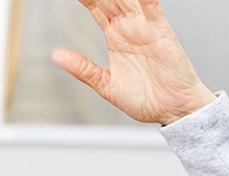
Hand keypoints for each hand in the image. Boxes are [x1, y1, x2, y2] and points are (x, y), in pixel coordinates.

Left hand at [53, 0, 215, 124]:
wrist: (172, 112)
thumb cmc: (145, 100)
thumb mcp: (106, 86)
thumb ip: (83, 69)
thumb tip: (56, 56)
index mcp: (115, 38)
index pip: (95, 8)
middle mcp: (129, 28)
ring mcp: (144, 28)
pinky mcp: (161, 33)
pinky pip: (152, 9)